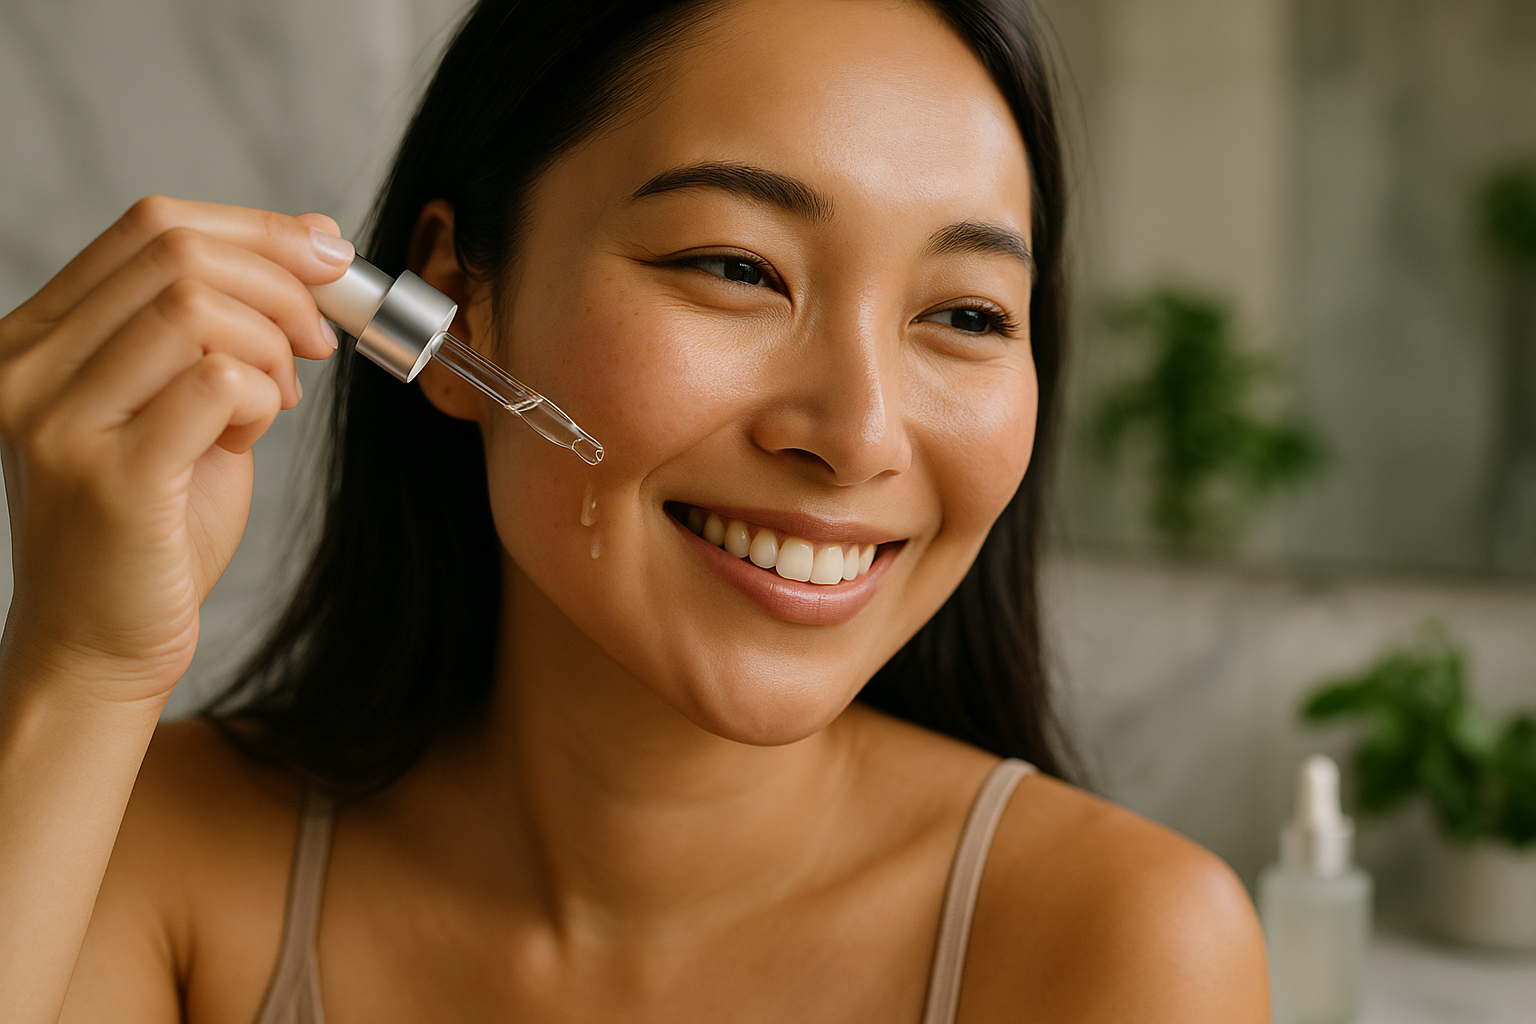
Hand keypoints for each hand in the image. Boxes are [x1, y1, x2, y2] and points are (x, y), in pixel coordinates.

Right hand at [0, 197, 351, 704]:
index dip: (260, 230)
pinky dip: (262, 395)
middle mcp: (25, 367)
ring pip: (197, 307)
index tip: (329, 258)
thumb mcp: (180, 408)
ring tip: (279, 398)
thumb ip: (221, 331)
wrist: (99, 646)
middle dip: (281, 282)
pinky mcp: (109, 477)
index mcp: (35, 338)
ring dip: (273, 344)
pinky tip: (256, 431)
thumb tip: (315, 239)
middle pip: (177, 253)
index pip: (151, 227)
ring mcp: (57, 421)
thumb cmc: (151, 529)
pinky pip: (215, 381)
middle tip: (320, 339)